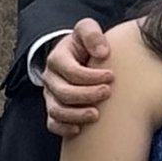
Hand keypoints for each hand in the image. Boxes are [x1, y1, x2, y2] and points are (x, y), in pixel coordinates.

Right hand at [43, 17, 113, 139]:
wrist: (75, 56)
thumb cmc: (84, 44)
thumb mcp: (86, 30)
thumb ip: (92, 34)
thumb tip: (102, 53)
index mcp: (57, 59)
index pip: (71, 71)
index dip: (91, 76)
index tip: (111, 76)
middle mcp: (51, 78)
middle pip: (63, 92)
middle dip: (86, 95)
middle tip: (107, 93)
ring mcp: (50, 95)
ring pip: (56, 110)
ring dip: (76, 115)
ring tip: (96, 115)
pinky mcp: (54, 109)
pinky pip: (52, 123)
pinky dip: (64, 128)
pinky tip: (79, 130)